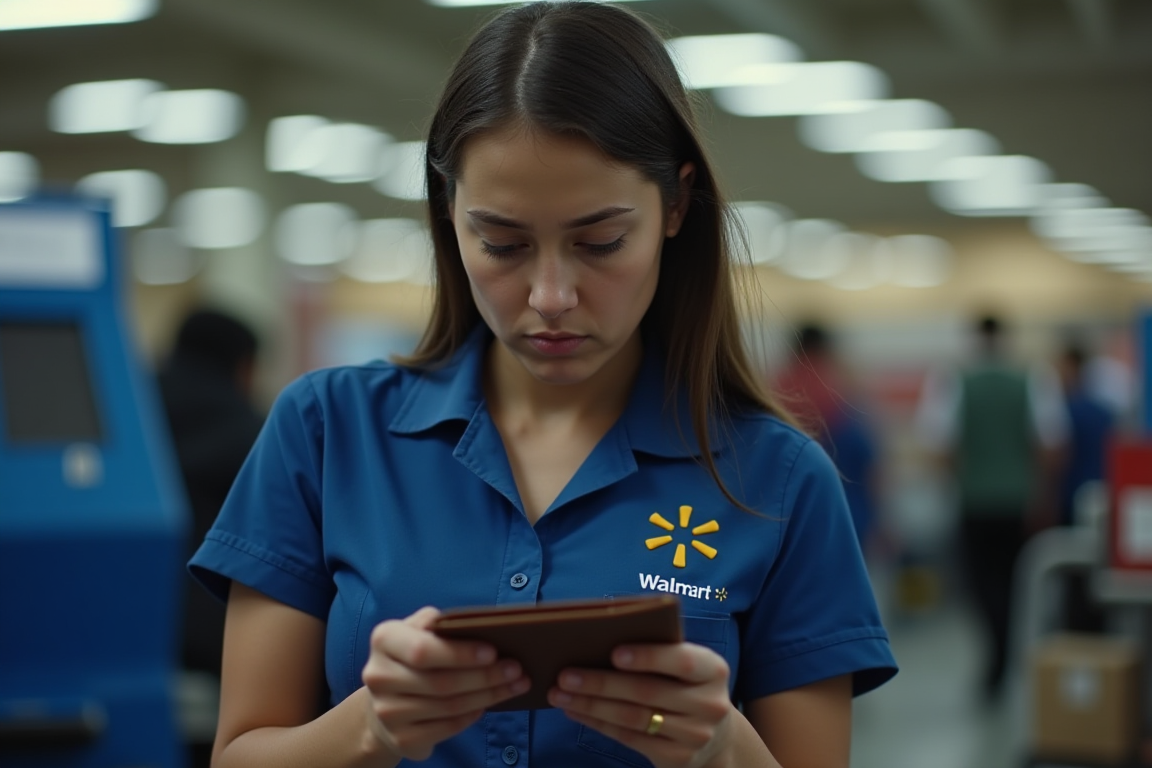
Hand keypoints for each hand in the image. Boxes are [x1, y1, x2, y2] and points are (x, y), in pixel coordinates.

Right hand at [360, 606, 530, 760]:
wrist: (383, 703)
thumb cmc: (410, 657)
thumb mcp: (416, 629)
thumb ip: (435, 621)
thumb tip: (468, 622)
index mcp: (384, 640)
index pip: (423, 650)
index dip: (460, 654)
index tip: (493, 652)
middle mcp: (378, 677)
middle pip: (441, 682)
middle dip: (485, 676)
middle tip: (516, 669)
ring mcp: (387, 712)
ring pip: (449, 707)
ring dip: (487, 696)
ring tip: (514, 685)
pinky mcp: (401, 739)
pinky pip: (447, 728)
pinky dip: (472, 716)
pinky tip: (486, 704)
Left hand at [547, 642, 733, 767]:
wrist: (716, 737)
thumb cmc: (687, 686)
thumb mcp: (687, 668)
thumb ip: (660, 653)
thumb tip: (599, 641)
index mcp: (713, 670)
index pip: (683, 661)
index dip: (649, 657)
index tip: (614, 653)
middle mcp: (709, 704)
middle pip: (648, 692)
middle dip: (601, 683)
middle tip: (565, 674)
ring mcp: (695, 735)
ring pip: (633, 717)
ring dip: (591, 705)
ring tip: (560, 693)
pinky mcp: (677, 758)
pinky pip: (629, 738)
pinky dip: (598, 723)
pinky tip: (576, 710)